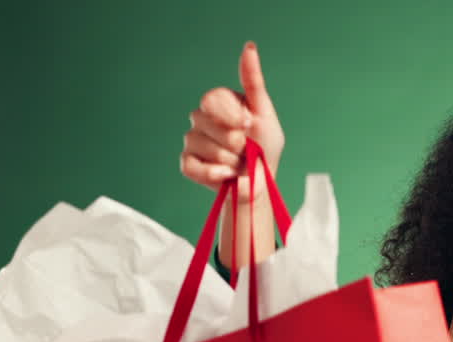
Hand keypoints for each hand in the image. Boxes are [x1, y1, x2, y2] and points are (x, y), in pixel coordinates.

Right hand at [180, 41, 284, 197]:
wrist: (261, 183)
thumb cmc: (264, 147)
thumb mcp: (264, 112)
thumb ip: (253, 81)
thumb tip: (249, 46)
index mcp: (218, 104)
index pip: (212, 99)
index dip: (231, 115)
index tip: (249, 125)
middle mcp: (201, 119)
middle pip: (206, 122)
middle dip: (234, 140)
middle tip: (246, 149)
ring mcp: (192, 141)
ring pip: (202, 145)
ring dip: (229, 159)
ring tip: (238, 163)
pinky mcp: (187, 164)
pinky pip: (192, 167)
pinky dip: (214, 174)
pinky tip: (226, 175)